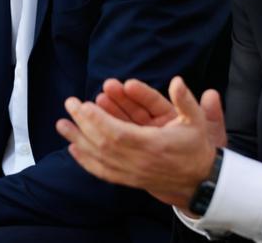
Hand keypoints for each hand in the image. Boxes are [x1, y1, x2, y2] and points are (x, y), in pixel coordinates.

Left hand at [56, 76, 223, 208]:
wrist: (199, 181)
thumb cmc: (195, 147)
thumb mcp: (196, 121)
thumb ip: (185, 101)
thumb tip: (177, 81)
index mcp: (153, 145)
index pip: (118, 133)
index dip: (98, 119)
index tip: (84, 104)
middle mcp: (139, 161)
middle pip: (102, 143)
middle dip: (83, 123)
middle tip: (70, 104)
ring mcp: (132, 173)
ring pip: (98, 158)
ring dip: (78, 140)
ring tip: (61, 125)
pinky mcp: (128, 180)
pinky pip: (102, 172)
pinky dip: (85, 161)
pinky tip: (73, 149)